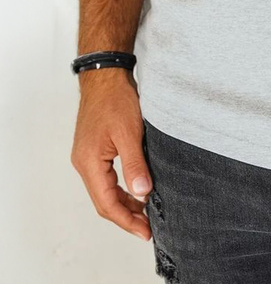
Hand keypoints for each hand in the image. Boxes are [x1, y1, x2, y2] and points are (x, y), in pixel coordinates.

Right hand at [71, 67, 151, 240]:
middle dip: (127, 217)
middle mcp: (84, 163)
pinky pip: (107, 178)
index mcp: (89, 162)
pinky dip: (122, 188)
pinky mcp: (95, 150)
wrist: (106, 75)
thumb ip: (135, 164)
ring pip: (106, 191)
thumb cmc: (115, 99)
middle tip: (149, 228)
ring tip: (146, 214)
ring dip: (125, 204)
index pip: (106, 203)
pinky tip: (137, 191)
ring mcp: (88, 157)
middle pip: (104, 201)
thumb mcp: (129, 132)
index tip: (145, 231)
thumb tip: (143, 194)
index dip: (126, 220)